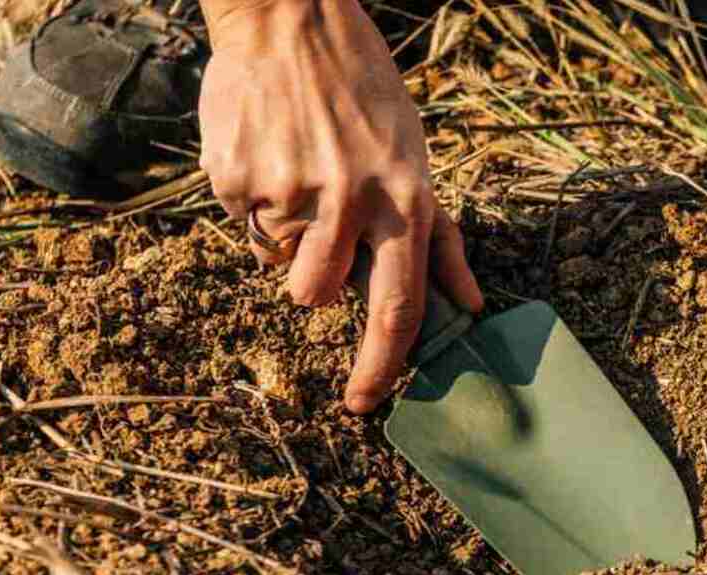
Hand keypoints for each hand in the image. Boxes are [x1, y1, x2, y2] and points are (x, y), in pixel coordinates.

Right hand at [199, 0, 482, 413]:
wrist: (294, 22)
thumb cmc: (368, 99)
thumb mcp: (419, 162)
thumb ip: (442, 241)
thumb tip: (471, 305)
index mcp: (405, 202)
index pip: (398, 309)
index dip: (381, 367)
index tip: (365, 405)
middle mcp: (350, 201)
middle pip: (318, 297)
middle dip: (314, 283)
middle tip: (321, 229)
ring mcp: (288, 189)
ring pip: (277, 264)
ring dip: (285, 241)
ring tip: (299, 182)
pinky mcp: (235, 176)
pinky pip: (242, 222)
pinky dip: (255, 200)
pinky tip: (272, 151)